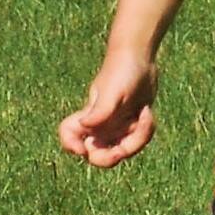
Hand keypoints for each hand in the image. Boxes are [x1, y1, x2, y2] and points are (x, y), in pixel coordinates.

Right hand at [59, 51, 157, 167]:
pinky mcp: (131, 124)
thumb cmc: (123, 70)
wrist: (141, 57)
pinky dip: (145, 130)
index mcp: (88, 116)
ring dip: (137, 139)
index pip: (68, 135)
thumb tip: (84, 126)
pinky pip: (137, 140)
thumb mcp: (113, 91)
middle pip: (97, 155)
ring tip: (145, 114)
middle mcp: (100, 124)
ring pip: (122, 150)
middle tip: (123, 150)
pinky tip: (147, 112)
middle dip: (111, 157)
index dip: (71, 146)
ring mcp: (116, 126)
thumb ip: (100, 110)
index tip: (85, 148)